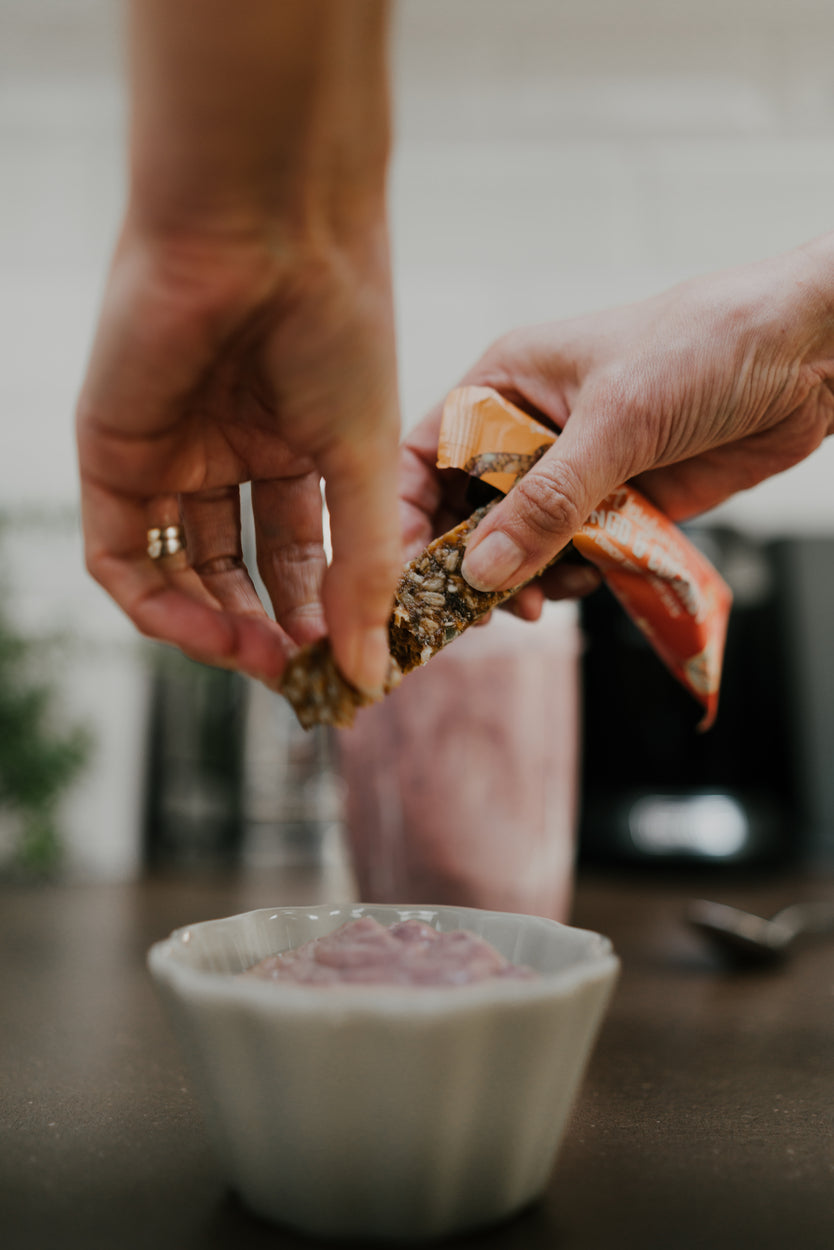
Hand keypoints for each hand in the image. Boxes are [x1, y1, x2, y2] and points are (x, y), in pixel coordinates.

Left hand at [76, 0, 400, 694]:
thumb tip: (373, 673)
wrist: (266, 227)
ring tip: (269, 665)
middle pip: (241, 573)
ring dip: (221, 632)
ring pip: (183, 574)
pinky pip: (123, 558)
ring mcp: (171, 453)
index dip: (325, 617)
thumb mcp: (364, 462)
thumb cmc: (334, 324)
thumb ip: (365, 570)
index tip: (351, 672)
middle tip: (305, 680)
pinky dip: (163, 608)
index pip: (302, 555)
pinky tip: (217, 635)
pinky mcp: (113, 453)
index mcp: (297, 445)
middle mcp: (231, 452)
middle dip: (273, 632)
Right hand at [421, 237, 833, 594]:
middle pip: (466, 509)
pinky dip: (572, 579)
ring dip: (522, 579)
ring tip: (536, 603)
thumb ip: (547, 500)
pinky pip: (574, 555)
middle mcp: (530, 428)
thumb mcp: (616, 420)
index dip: (404, 514)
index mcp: (506, 382)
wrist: (810, 354)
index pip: (426, 452)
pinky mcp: (619, 504)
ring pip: (520, 542)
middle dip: (466, 563)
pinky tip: (583, 583)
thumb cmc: (705, 345)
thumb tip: (482, 571)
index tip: (404, 574)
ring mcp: (576, 470)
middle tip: (473, 611)